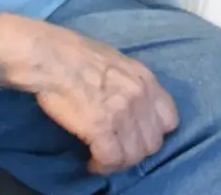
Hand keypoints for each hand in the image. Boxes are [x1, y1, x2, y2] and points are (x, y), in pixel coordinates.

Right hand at [0, 14, 179, 174]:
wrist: (50, 57)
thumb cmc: (76, 55)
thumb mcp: (118, 62)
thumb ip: (131, 84)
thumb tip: (131, 102)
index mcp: (146, 79)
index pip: (170, 120)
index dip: (154, 133)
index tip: (137, 136)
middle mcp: (140, 97)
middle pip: (153, 143)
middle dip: (136, 151)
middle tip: (118, 151)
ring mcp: (122, 113)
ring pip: (134, 156)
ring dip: (118, 162)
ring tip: (103, 159)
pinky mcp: (101, 128)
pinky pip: (111, 159)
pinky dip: (102, 166)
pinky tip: (92, 163)